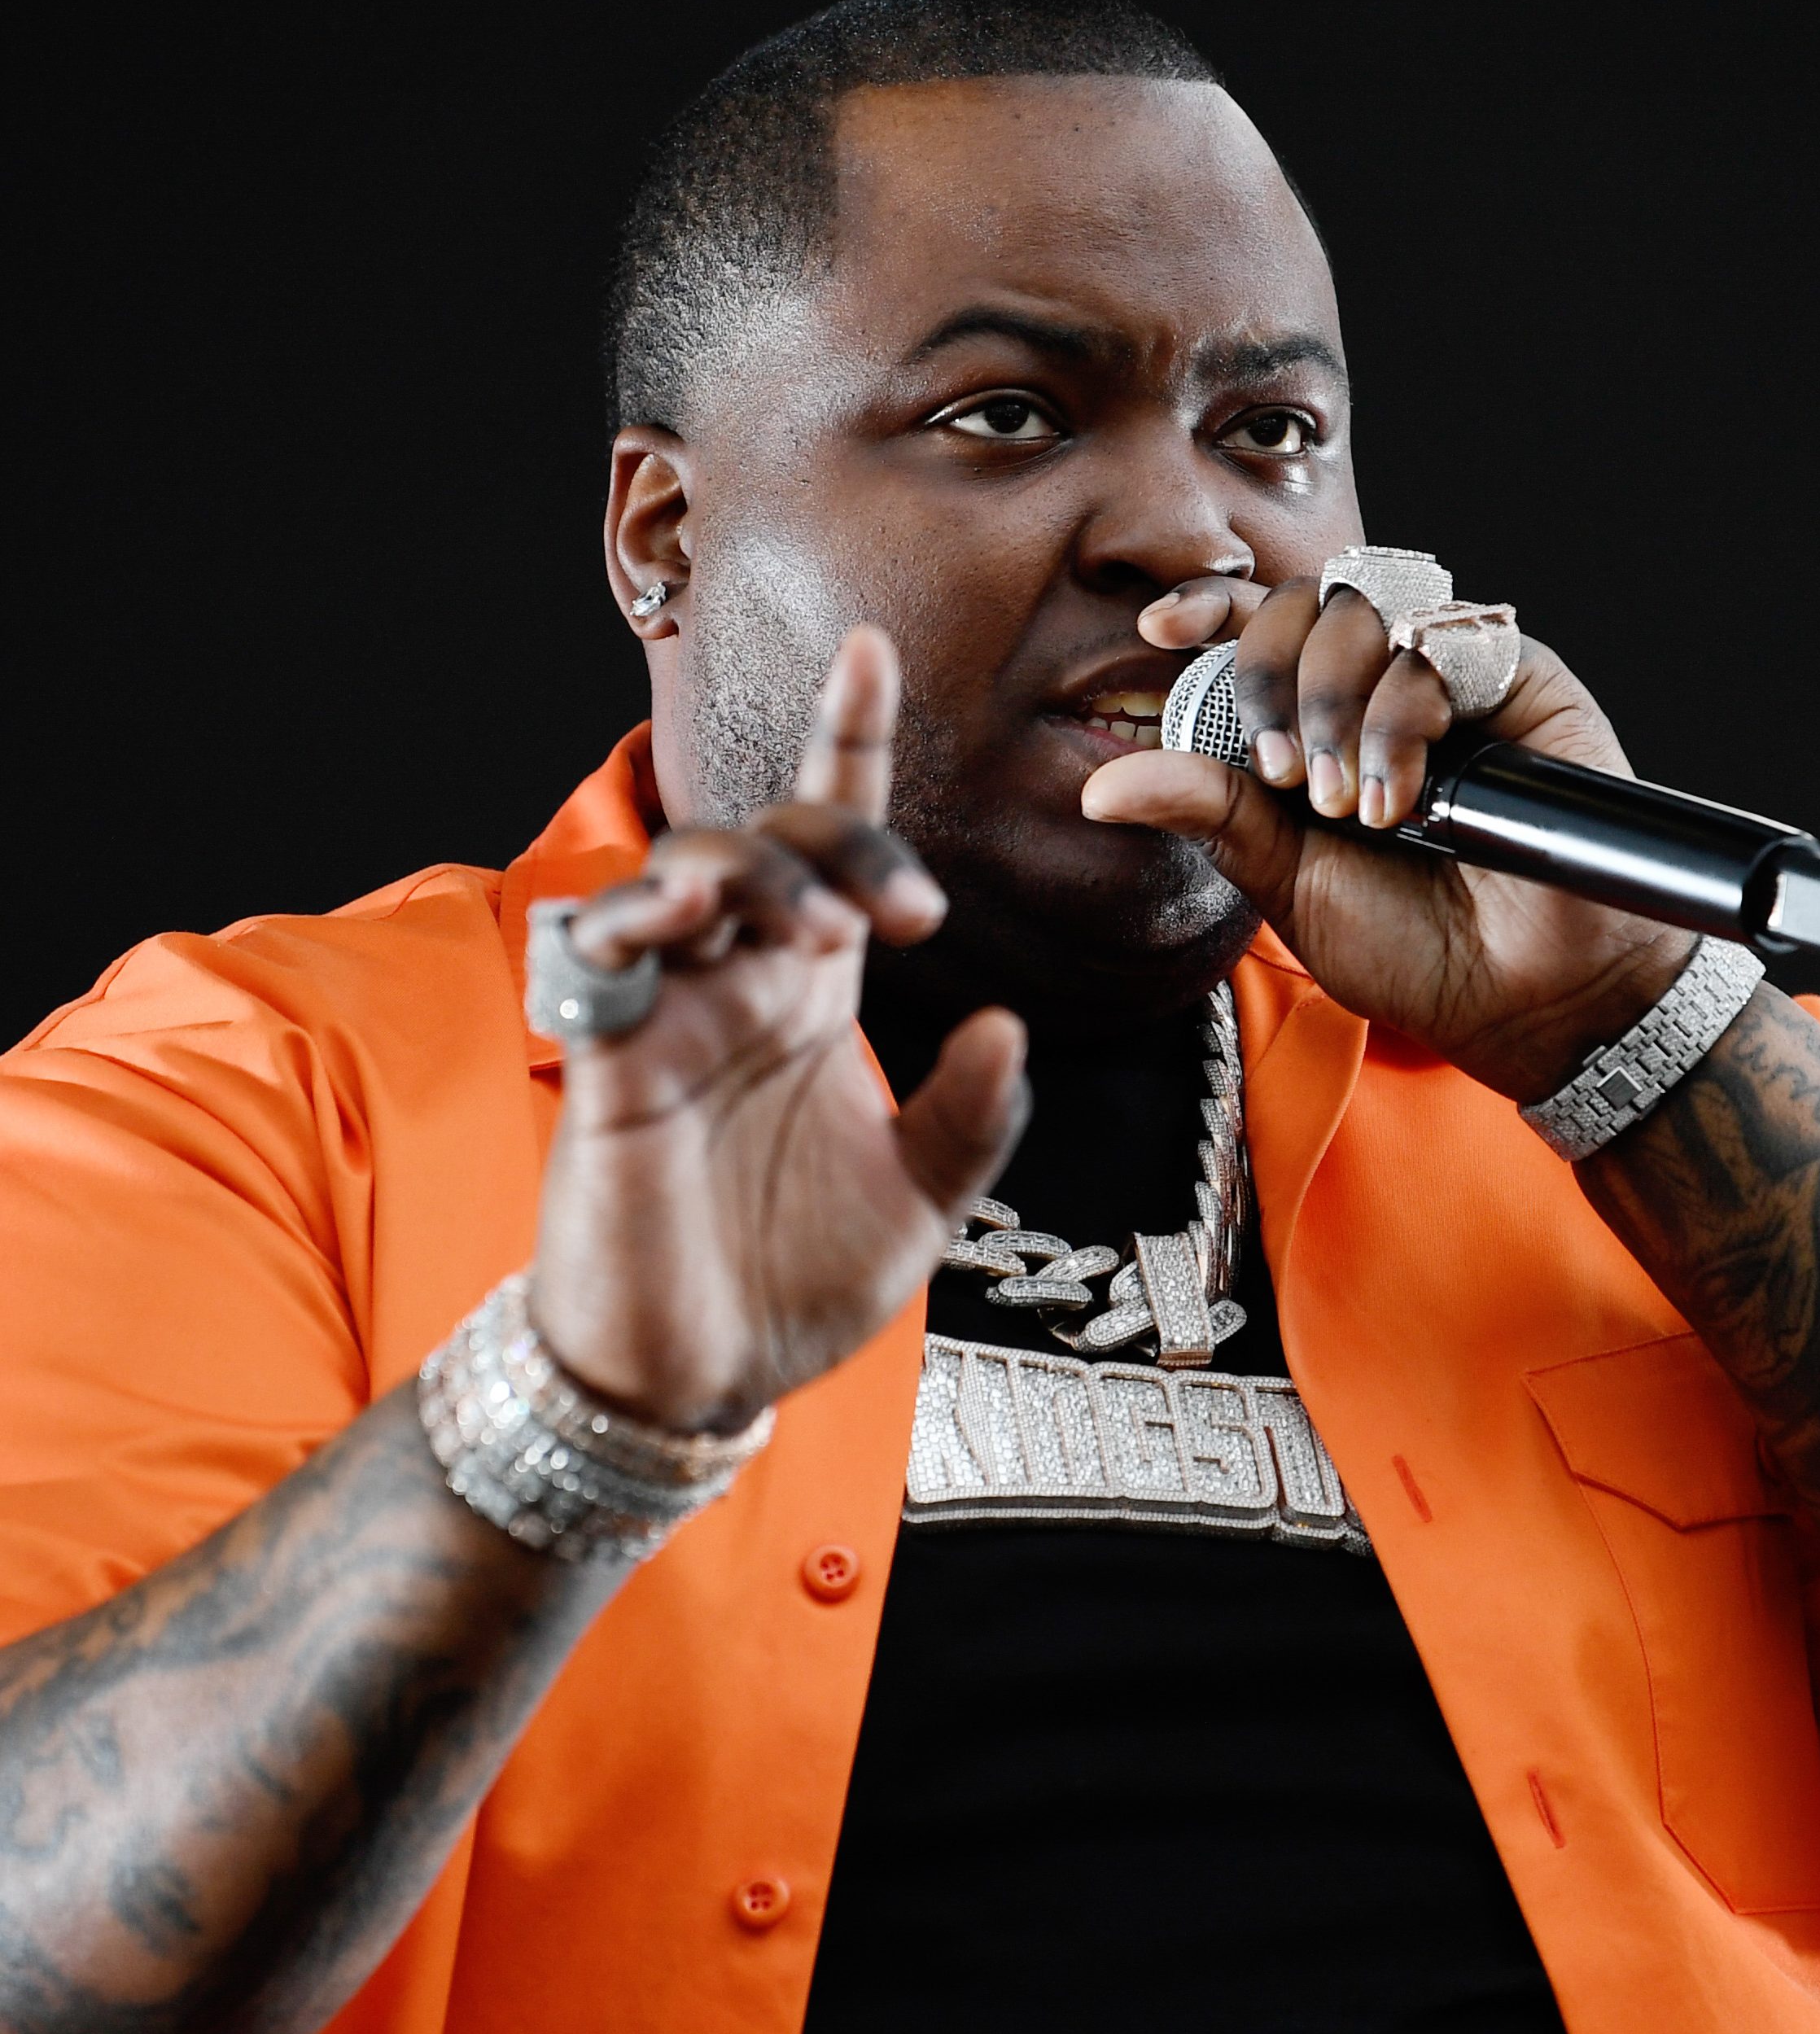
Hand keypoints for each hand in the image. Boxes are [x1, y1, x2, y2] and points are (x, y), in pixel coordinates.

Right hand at [531, 628, 1026, 1432]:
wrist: (696, 1382)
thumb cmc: (789, 1285)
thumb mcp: (918, 1204)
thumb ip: (969, 1119)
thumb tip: (1006, 1027)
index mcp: (812, 997)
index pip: (829, 841)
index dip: (846, 742)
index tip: (870, 651)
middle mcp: (740, 984)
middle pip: (769, 840)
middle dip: (835, 842)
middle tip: (898, 919)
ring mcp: (670, 1015)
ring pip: (683, 872)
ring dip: (750, 872)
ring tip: (813, 928)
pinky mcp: (610, 1062)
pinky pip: (599, 957)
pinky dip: (631, 920)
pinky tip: (676, 920)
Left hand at [1082, 576, 1694, 1101]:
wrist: (1520, 994)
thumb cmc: (1413, 947)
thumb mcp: (1288, 883)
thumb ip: (1212, 816)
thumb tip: (1102, 788)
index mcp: (1317, 724)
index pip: (1259, 628)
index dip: (1210, 606)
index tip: (1158, 627)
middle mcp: (1380, 688)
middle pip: (1306, 602)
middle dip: (1274, 676)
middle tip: (1283, 774)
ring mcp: (1449, 678)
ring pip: (1368, 611)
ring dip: (1336, 704)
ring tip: (1348, 805)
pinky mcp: (1518, 678)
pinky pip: (1441, 644)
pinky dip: (1402, 717)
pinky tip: (1402, 799)